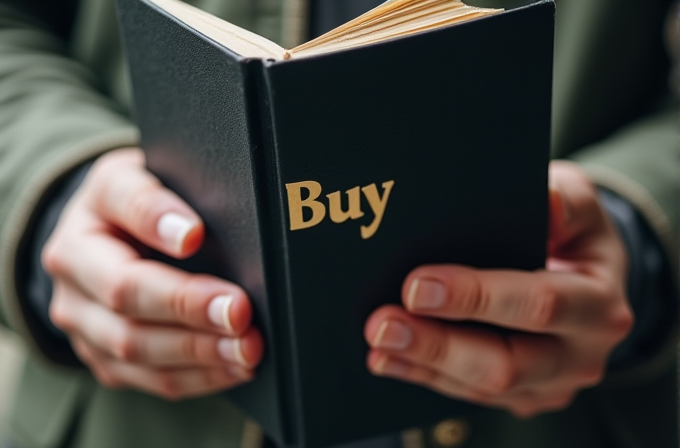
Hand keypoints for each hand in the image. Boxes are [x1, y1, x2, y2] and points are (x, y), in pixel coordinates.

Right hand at [44, 148, 262, 399]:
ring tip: (246, 349)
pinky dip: (197, 377)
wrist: (102, 242)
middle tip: (239, 311)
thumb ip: (161, 195)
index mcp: (91, 212)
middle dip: (187, 306)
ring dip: (198, 352)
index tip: (196, 235)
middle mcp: (73, 269)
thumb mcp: (146, 179)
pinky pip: (149, 378)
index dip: (156, 222)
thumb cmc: (138, 208)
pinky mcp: (103, 358)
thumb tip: (193, 231)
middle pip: (125, 295)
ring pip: (135, 347)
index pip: (123, 208)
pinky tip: (234, 368)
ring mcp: (82, 321)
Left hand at [364, 161, 632, 417]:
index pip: (537, 304)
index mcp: (598, 304)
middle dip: (437, 344)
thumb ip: (565, 201)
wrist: (591, 281)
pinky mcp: (523, 396)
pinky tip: (388, 360)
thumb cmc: (576, 236)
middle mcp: (581, 354)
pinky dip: (424, 375)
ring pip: (481, 387)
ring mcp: (551, 383)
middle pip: (505, 363)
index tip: (418, 286)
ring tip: (378, 342)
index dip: (475, 297)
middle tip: (383, 324)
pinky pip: (469, 394)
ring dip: (422, 364)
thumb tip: (543, 202)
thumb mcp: (583, 206)